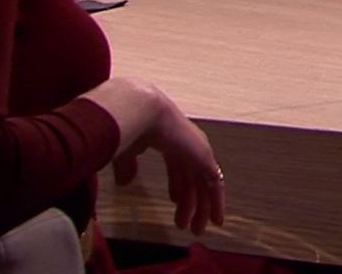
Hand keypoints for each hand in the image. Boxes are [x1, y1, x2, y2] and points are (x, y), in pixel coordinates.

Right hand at [112, 93, 225, 236]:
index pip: (179, 167)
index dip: (178, 186)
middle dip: (191, 202)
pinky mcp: (204, 157)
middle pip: (193, 179)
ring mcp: (198, 150)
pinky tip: (215, 219)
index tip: (175, 202)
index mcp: (170, 141)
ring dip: (202, 208)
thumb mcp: (126, 152)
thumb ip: (128, 166)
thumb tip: (125, 182)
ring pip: (205, 185)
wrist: (142, 112)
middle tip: (188, 224)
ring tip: (197, 229)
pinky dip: (216, 202)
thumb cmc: (130, 127)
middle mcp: (187, 146)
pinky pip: (214, 184)